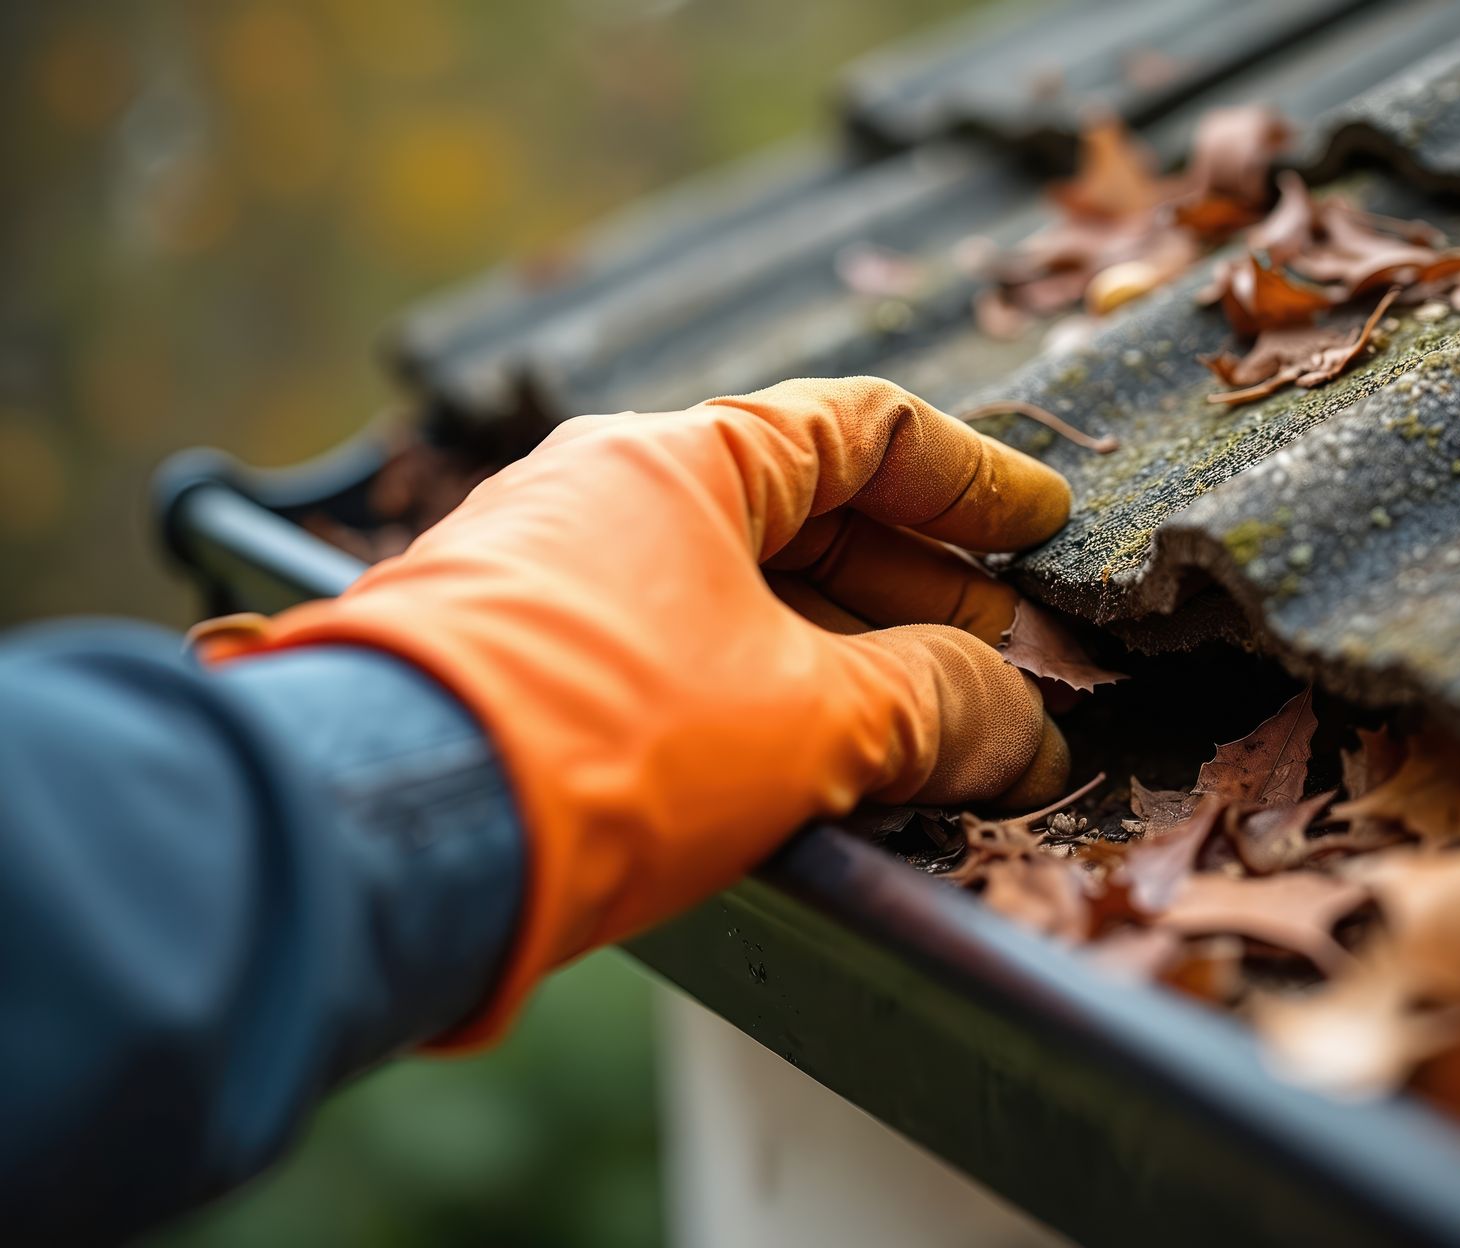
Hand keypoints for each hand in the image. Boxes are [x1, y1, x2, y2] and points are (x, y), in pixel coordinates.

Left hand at [199, 378, 1072, 1039]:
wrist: (387, 839)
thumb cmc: (606, 740)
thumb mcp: (813, 719)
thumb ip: (939, 706)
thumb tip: (1027, 731)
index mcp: (680, 458)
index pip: (863, 429)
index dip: (973, 479)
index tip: (1042, 521)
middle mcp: (605, 495)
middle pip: (804, 514)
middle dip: (920, 588)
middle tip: (1002, 652)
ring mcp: (552, 578)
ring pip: (739, 592)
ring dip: (847, 649)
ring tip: (930, 720)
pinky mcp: (519, 667)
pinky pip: (676, 652)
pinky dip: (764, 692)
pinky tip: (818, 757)